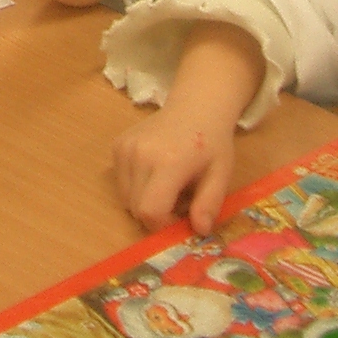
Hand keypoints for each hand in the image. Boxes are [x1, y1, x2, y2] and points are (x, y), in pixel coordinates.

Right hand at [110, 20, 264, 234]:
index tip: (180, 219)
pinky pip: (121, 182)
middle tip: (178, 203)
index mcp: (169, 163)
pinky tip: (154, 174)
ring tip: (166, 187)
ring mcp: (125, 148)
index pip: (150, 211)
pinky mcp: (117, 145)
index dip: (163, 225)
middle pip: (136, 208)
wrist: (196, 107)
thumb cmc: (212, 143)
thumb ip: (210, 204)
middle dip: (156, 216)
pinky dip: (135, 187)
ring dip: (144, 202)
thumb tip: (199, 231)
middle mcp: (140, 154)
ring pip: (125, 198)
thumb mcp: (221, 175)